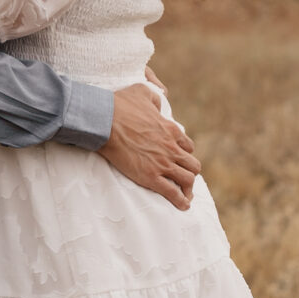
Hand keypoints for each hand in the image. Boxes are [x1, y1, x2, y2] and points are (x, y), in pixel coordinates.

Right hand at [99, 81, 199, 209]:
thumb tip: (160, 100)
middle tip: (183, 179)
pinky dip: (181, 201)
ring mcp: (163, 164)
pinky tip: (182, 206)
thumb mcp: (142, 92)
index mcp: (171, 130)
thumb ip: (155, 97)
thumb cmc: (120, 105)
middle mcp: (172, 148)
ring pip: (187, 180)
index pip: (188, 147)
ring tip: (185, 196)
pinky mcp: (151, 177)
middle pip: (193, 165)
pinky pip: (173, 193)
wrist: (105, 121)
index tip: (177, 159)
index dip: (184, 154)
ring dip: (188, 189)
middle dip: (189, 172)